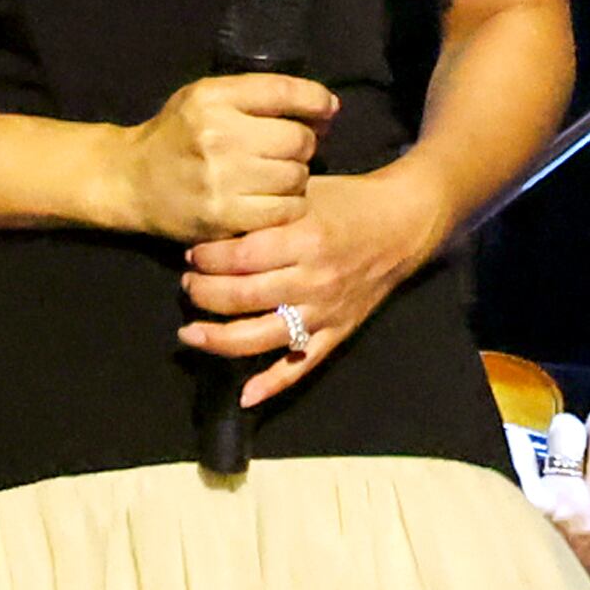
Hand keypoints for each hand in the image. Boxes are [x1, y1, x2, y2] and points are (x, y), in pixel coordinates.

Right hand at [100, 71, 334, 241]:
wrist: (131, 180)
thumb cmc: (178, 134)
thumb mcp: (208, 96)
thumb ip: (261, 94)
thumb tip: (327, 107)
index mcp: (214, 97)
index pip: (286, 91)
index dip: (317, 101)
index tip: (327, 110)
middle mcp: (218, 135)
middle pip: (298, 139)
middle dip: (304, 143)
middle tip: (292, 149)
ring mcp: (220, 179)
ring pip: (296, 177)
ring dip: (296, 176)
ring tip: (276, 175)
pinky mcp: (223, 217)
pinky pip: (283, 211)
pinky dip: (287, 206)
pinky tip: (271, 199)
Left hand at [175, 165, 443, 405]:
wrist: (402, 224)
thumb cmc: (348, 202)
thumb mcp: (305, 193)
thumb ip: (264, 211)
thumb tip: (212, 226)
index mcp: (306, 239)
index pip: (240, 257)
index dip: (207, 257)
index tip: (192, 253)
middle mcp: (314, 280)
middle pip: (243, 297)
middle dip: (203, 293)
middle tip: (187, 284)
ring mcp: (325, 311)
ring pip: (262, 336)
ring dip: (219, 338)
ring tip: (191, 332)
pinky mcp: (337, 333)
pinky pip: (302, 365)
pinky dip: (273, 384)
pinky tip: (245, 395)